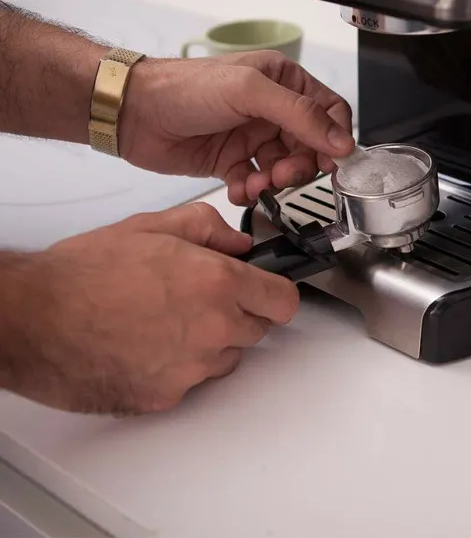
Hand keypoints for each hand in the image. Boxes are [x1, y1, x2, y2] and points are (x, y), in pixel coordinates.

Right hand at [5, 203, 298, 414]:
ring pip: (228, 358)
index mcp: (217, 283)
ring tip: (168, 320)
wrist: (33, 318)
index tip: (267, 290)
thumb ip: (208, 229)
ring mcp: (191, 368)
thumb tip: (237, 244)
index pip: (284, 301)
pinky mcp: (166, 397)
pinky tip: (147, 345)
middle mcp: (213, 329)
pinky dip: (180, 366)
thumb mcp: (153, 226)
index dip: (276, 292)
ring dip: (213, 341)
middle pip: (258, 330)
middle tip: (203, 298)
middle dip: (240, 313)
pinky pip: (193, 381)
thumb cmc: (84, 272)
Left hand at [119, 50, 354, 204]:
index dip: (334, 138)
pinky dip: (251, 192)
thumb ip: (300, 115)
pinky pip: (256, 184)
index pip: (329, 112)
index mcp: (283, 82)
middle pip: (310, 147)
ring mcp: (252, 137)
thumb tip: (341, 141)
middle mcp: (272, 110)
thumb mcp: (250, 92)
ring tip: (255, 183)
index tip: (331, 162)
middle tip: (282, 174)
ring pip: (285, 169)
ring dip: (275, 182)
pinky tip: (238, 189)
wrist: (134, 113)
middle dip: (300, 166)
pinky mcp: (232, 162)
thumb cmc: (186, 88)